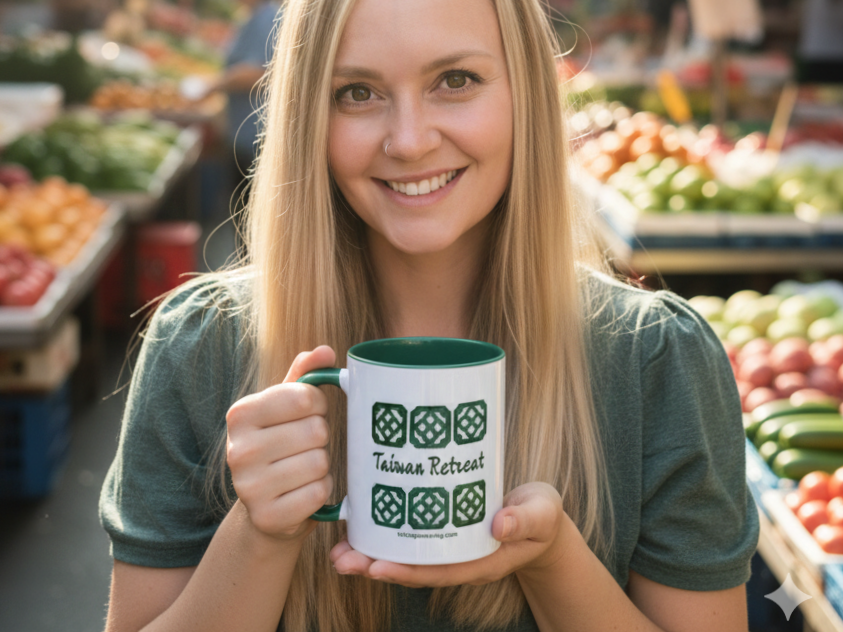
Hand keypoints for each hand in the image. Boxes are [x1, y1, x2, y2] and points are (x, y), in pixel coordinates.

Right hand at [225, 346, 335, 540]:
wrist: (266, 507)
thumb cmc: (281, 446)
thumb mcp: (286, 408)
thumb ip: (304, 376)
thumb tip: (325, 351)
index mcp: (241, 414)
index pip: (306, 397)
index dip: (319, 405)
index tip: (310, 414)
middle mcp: (238, 449)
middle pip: (316, 431)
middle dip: (320, 438)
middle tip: (305, 447)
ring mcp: (249, 487)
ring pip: (319, 462)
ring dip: (322, 466)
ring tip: (303, 469)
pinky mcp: (268, 516)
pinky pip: (319, 493)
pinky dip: (321, 491)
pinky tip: (304, 491)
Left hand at [329, 482, 568, 586]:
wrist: (541, 518)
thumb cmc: (541, 516)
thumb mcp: (542, 514)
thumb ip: (525, 519)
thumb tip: (501, 525)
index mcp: (480, 561)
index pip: (437, 572)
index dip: (405, 572)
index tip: (374, 568)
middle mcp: (458, 559)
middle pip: (411, 569)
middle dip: (374, 565)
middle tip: (340, 558)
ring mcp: (448, 548)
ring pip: (405, 556)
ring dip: (372, 553)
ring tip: (338, 548)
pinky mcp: (442, 530)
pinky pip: (410, 539)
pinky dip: (386, 535)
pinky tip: (363, 524)